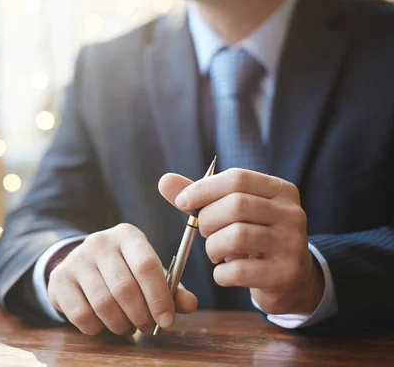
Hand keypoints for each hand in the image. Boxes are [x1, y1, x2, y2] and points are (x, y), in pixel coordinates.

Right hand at [47, 223, 197, 334]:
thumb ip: (171, 288)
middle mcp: (100, 242)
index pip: (147, 265)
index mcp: (128, 236)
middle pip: (125, 288)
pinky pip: (82, 315)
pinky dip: (98, 328)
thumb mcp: (147, 273)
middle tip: (147, 328)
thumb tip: (190, 304)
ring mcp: (77, 260)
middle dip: (141, 316)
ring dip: (121, 325)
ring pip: (104, 305)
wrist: (80, 266)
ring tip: (128, 326)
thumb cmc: (123, 271)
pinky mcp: (60, 280)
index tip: (167, 321)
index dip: (159, 297)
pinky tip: (104, 323)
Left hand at [158, 168, 323, 315]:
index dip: (203, 188)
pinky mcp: (286, 274)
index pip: (237, 178)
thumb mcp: (232, 213)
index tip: (182, 201)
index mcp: (280, 190)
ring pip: (238, 236)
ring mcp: (292, 244)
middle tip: (204, 232)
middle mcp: (292, 214)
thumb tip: (164, 180)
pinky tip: (224, 272)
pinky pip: (240, 271)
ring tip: (214, 251)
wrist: (291, 279)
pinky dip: (221, 273)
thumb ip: (201, 196)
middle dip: (208, 219)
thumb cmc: (254, 237)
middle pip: (237, 205)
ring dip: (213, 246)